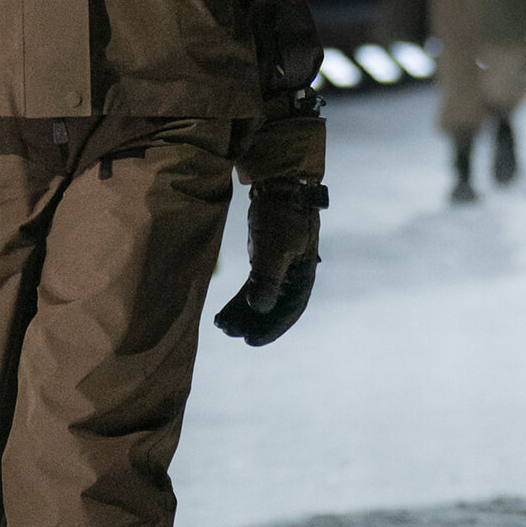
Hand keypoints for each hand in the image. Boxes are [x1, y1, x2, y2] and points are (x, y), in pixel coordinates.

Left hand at [214, 177, 325, 346]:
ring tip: (221, 326)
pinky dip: (240, 299)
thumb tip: (259, 308)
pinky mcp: (265, 258)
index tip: (249, 342)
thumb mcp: (275, 248)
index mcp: (303, 276)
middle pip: (273, 308)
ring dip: (243, 313)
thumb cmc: (282, 216)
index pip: (289, 311)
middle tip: (229, 334)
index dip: (270, 329)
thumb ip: (268, 278)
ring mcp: (280, 267)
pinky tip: (223, 311)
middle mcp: (294, 276)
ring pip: (261, 298)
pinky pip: (253, 286)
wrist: (279, 184)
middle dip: (252, 323)